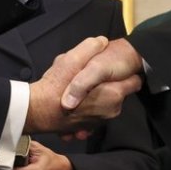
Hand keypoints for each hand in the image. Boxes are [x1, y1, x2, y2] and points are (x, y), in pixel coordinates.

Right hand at [25, 36, 141, 135]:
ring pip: (104, 102)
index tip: (114, 68)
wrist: (36, 111)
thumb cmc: (55, 87)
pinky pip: (92, 113)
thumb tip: (102, 41)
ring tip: (77, 88)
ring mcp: (99, 122)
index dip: (125, 72)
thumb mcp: (72, 60)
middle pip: (118, 91)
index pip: (135, 81)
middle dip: (107, 84)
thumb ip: (90, 49)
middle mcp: (111, 111)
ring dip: (95, 96)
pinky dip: (86, 108)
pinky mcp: (87, 128)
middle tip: (89, 76)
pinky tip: (73, 101)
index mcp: (113, 94)